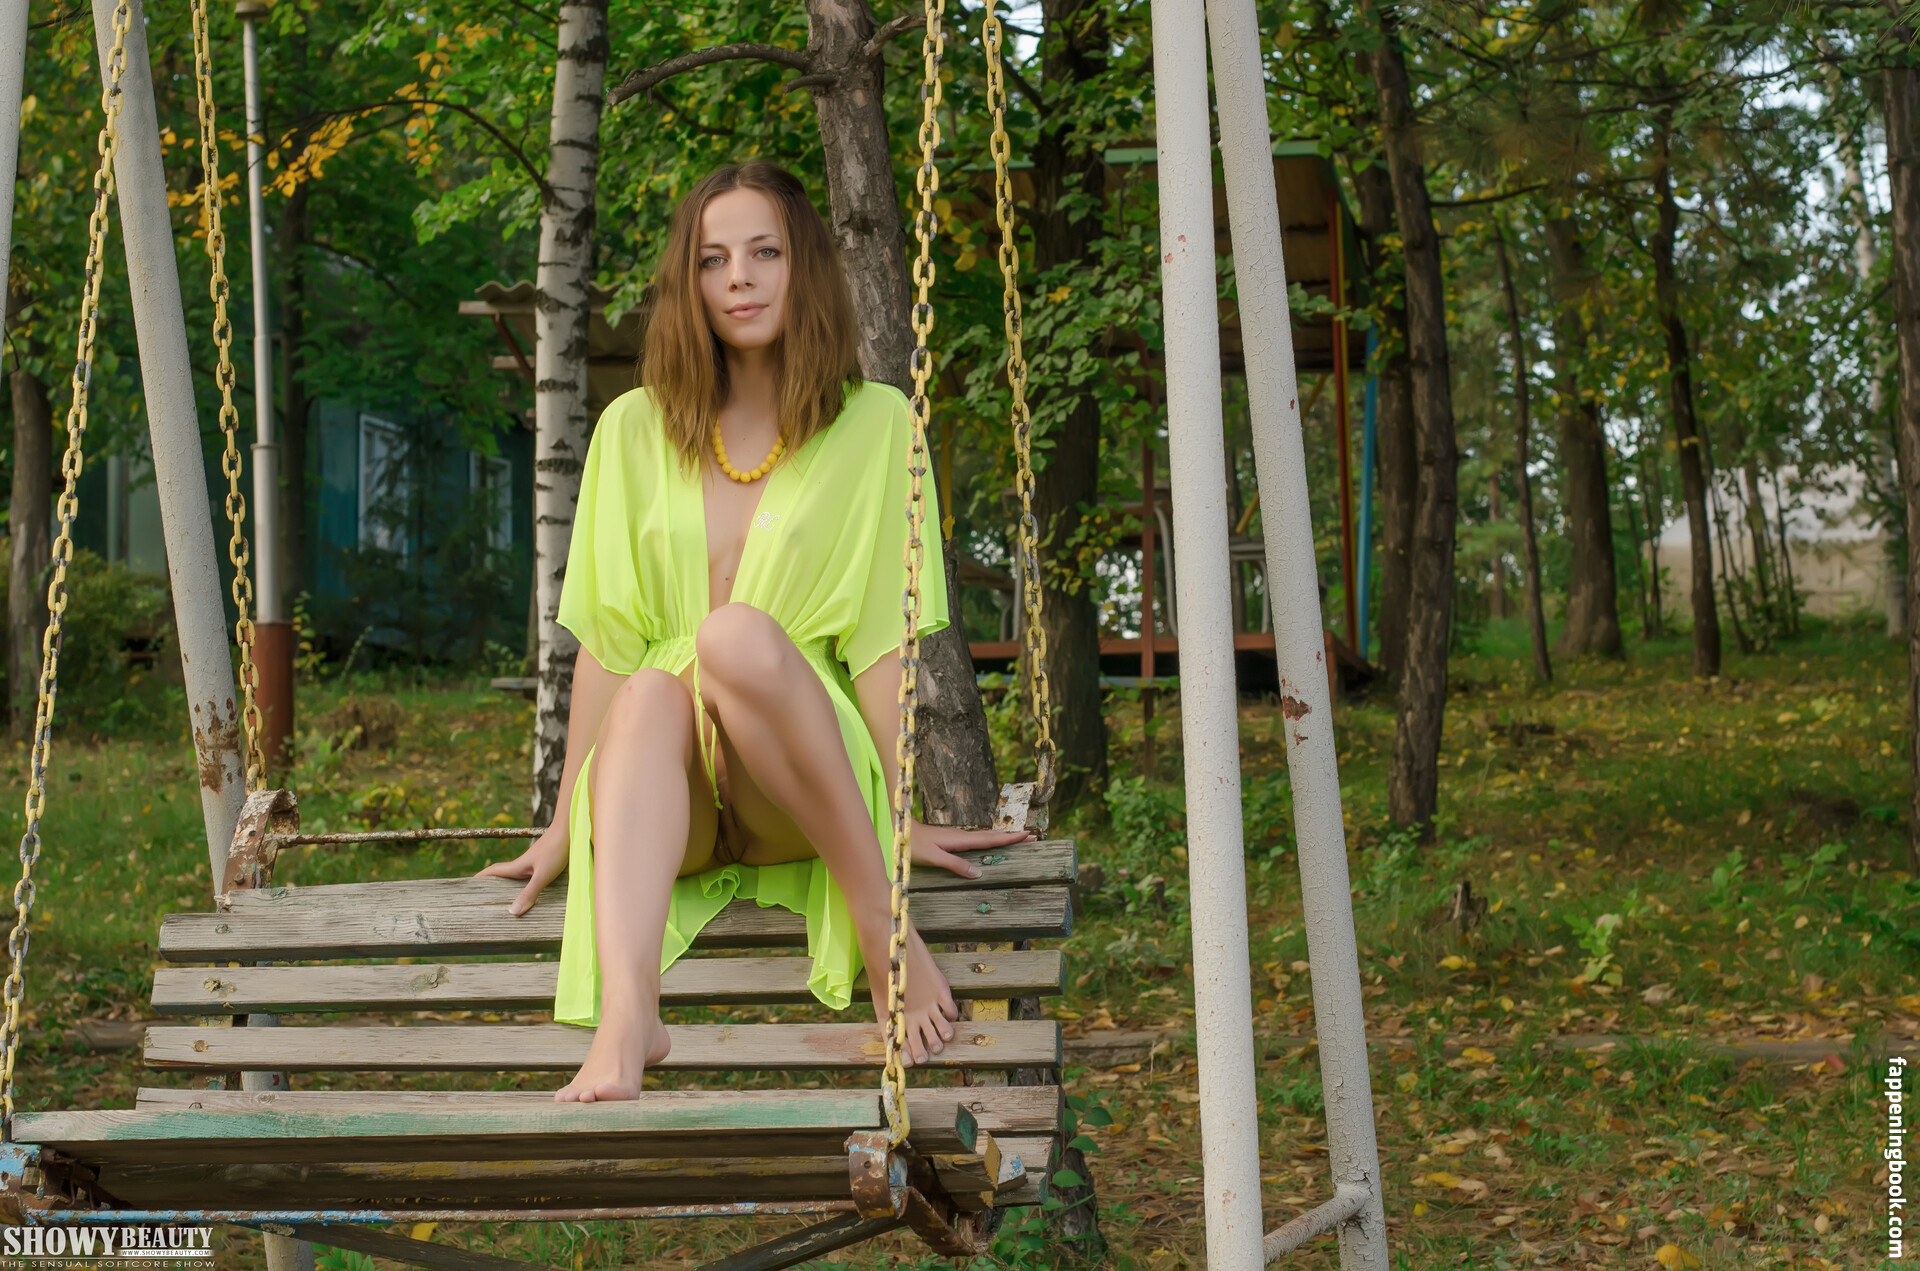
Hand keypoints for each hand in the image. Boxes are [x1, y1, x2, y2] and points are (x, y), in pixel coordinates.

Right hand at [476, 823, 568, 915]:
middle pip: (500, 874)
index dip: (479, 878)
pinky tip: (529, 890)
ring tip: (503, 899)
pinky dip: (522, 884)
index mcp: (516, 867)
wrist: (571, 830)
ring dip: (506, 884)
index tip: (466, 887)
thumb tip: (512, 912)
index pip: (492, 872)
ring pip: (515, 875)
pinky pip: (528, 875)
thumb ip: (529, 893)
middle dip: (490, 884)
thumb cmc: (556, 850)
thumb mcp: (543, 876)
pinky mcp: (543, 862)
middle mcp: (522, 865)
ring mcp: (532, 863)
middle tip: (481, 897)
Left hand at [907, 819, 1036, 879]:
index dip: (1009, 839)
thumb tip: (979, 873)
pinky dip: (990, 841)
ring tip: (1018, 839)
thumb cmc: (913, 846)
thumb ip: (955, 865)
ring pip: (986, 837)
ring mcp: (957, 837)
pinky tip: (991, 844)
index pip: (990, 840)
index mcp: (960, 840)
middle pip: (992, 836)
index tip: (1027, 835)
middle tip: (1032, 836)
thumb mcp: (934, 858)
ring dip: (1003, 838)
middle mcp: (962, 836)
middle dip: (1012, 836)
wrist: (899, 832)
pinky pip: (977, 840)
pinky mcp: (952, 840)